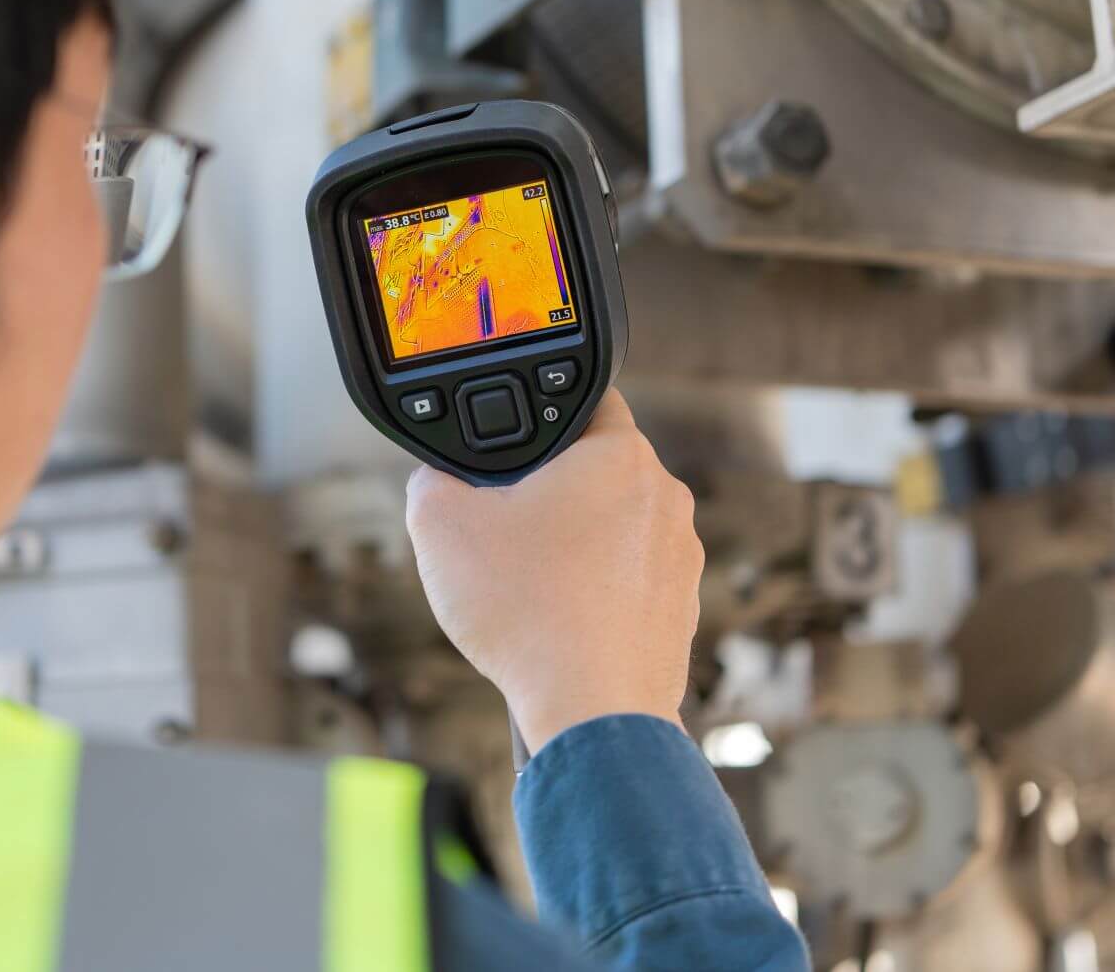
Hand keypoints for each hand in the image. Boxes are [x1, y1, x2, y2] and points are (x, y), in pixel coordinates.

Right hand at [405, 390, 701, 755]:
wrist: (590, 713)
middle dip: (551, 492)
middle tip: (505, 526)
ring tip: (528, 585)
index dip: (538, 417)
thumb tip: (437, 480)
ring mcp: (682, 559)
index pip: (585, 401)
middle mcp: (666, 499)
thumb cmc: (526, 613)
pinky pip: (629, 583)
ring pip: (614, 530)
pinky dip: (596, 595)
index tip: (510, 451)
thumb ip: (431, 480)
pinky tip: (557, 622)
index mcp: (621, 456)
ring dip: (575, 546)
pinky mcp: (682, 612)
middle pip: (597, 471)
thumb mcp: (439, 524)